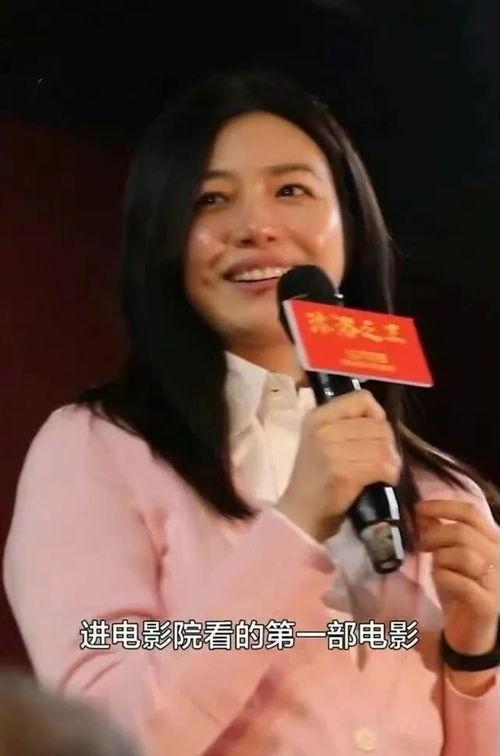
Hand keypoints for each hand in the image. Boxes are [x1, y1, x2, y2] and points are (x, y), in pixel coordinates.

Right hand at [276, 389, 400, 541]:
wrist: (299, 514)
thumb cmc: (316, 480)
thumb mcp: (323, 442)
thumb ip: (346, 426)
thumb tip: (382, 422)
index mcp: (317, 416)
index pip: (362, 398)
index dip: (377, 415)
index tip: (375, 435)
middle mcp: (322, 428)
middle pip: (377, 424)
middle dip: (388, 444)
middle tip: (385, 460)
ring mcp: (330, 449)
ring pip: (382, 446)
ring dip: (392, 462)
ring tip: (386, 472)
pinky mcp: (341, 472)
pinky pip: (380, 465)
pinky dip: (389, 474)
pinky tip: (384, 480)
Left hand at [417, 499, 499, 655]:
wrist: (472, 632)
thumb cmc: (460, 588)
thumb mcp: (446, 556)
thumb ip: (438, 532)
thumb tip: (423, 511)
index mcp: (493, 540)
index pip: (471, 512)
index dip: (443, 506)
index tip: (419, 508)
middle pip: (464, 532)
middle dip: (435, 535)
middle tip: (422, 545)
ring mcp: (498, 581)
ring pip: (464, 555)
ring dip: (440, 558)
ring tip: (434, 566)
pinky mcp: (489, 604)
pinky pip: (461, 582)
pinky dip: (443, 577)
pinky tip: (439, 579)